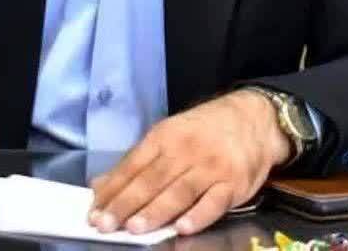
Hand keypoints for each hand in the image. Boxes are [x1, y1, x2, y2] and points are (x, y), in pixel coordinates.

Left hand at [89, 89, 290, 235]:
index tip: (94, 211)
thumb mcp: (168, 135)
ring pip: (180, 191)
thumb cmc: (204, 131)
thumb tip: (101, 186)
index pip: (133, 165)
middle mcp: (186, 150)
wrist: (254, 118)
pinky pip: (215, 202)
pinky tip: (182, 228)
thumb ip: (136, 163)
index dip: (113, 189)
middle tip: (105, 224)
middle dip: (127, 203)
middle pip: (153, 179)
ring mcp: (211, 167)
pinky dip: (199, 216)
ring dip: (156, 211)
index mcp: (165, 137)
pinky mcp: (234, 183)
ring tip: (135, 228)